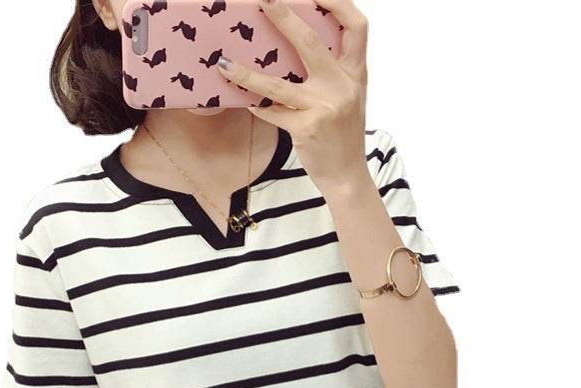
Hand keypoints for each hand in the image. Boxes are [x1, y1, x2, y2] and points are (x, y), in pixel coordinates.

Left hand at [217, 0, 369, 193]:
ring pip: (278, 84)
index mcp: (356, 73)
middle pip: (311, 43)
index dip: (338, 2)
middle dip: (285, 17)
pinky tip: (246, 102)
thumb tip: (295, 48)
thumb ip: (331, 73)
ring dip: (247, 74)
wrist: (347, 176)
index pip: (356, 26)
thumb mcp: (347, 97)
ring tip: (224, 63)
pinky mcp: (307, 129)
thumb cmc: (342, 135)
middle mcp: (343, 86)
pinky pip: (273, 112)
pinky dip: (257, 107)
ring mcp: (325, 107)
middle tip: (264, 0)